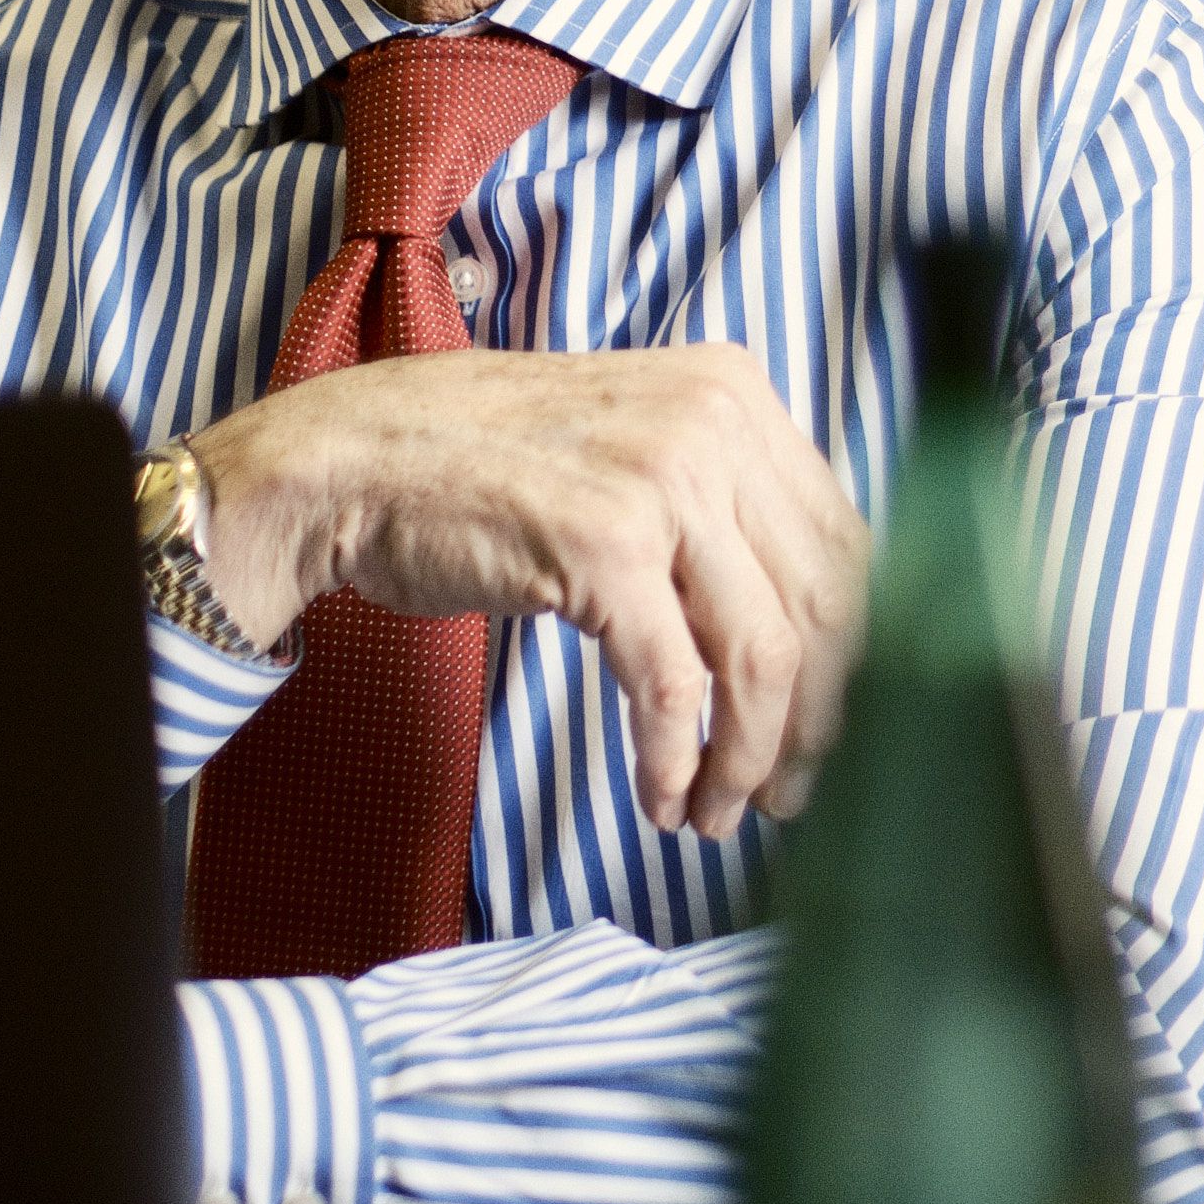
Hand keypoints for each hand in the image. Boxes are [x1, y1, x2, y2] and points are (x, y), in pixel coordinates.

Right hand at [186, 345, 871, 837]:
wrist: (352, 459)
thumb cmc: (486, 469)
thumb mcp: (634, 446)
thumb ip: (721, 503)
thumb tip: (809, 622)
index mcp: (737, 391)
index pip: (844, 542)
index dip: (850, 652)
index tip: (829, 724)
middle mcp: (714, 422)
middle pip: (821, 603)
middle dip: (814, 720)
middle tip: (788, 794)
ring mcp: (661, 479)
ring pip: (759, 654)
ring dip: (748, 756)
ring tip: (720, 813)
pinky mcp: (601, 545)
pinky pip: (672, 683)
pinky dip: (678, 758)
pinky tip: (664, 798)